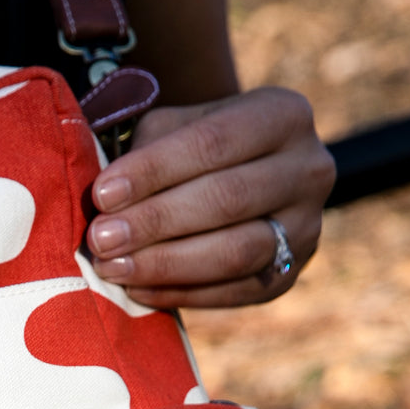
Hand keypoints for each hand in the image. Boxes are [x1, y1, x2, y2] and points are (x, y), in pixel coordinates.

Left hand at [86, 87, 335, 307]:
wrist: (242, 183)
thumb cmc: (191, 151)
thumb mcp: (175, 128)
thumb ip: (145, 150)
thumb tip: (103, 195)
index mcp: (281, 115)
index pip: (212, 143)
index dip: (153, 171)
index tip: (102, 195)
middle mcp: (308, 170)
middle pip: (227, 200)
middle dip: (155, 222)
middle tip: (101, 239)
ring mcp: (305, 228)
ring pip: (235, 252)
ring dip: (165, 264)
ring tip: (112, 268)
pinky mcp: (287, 277)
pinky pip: (232, 292)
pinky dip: (179, 293)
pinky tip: (136, 289)